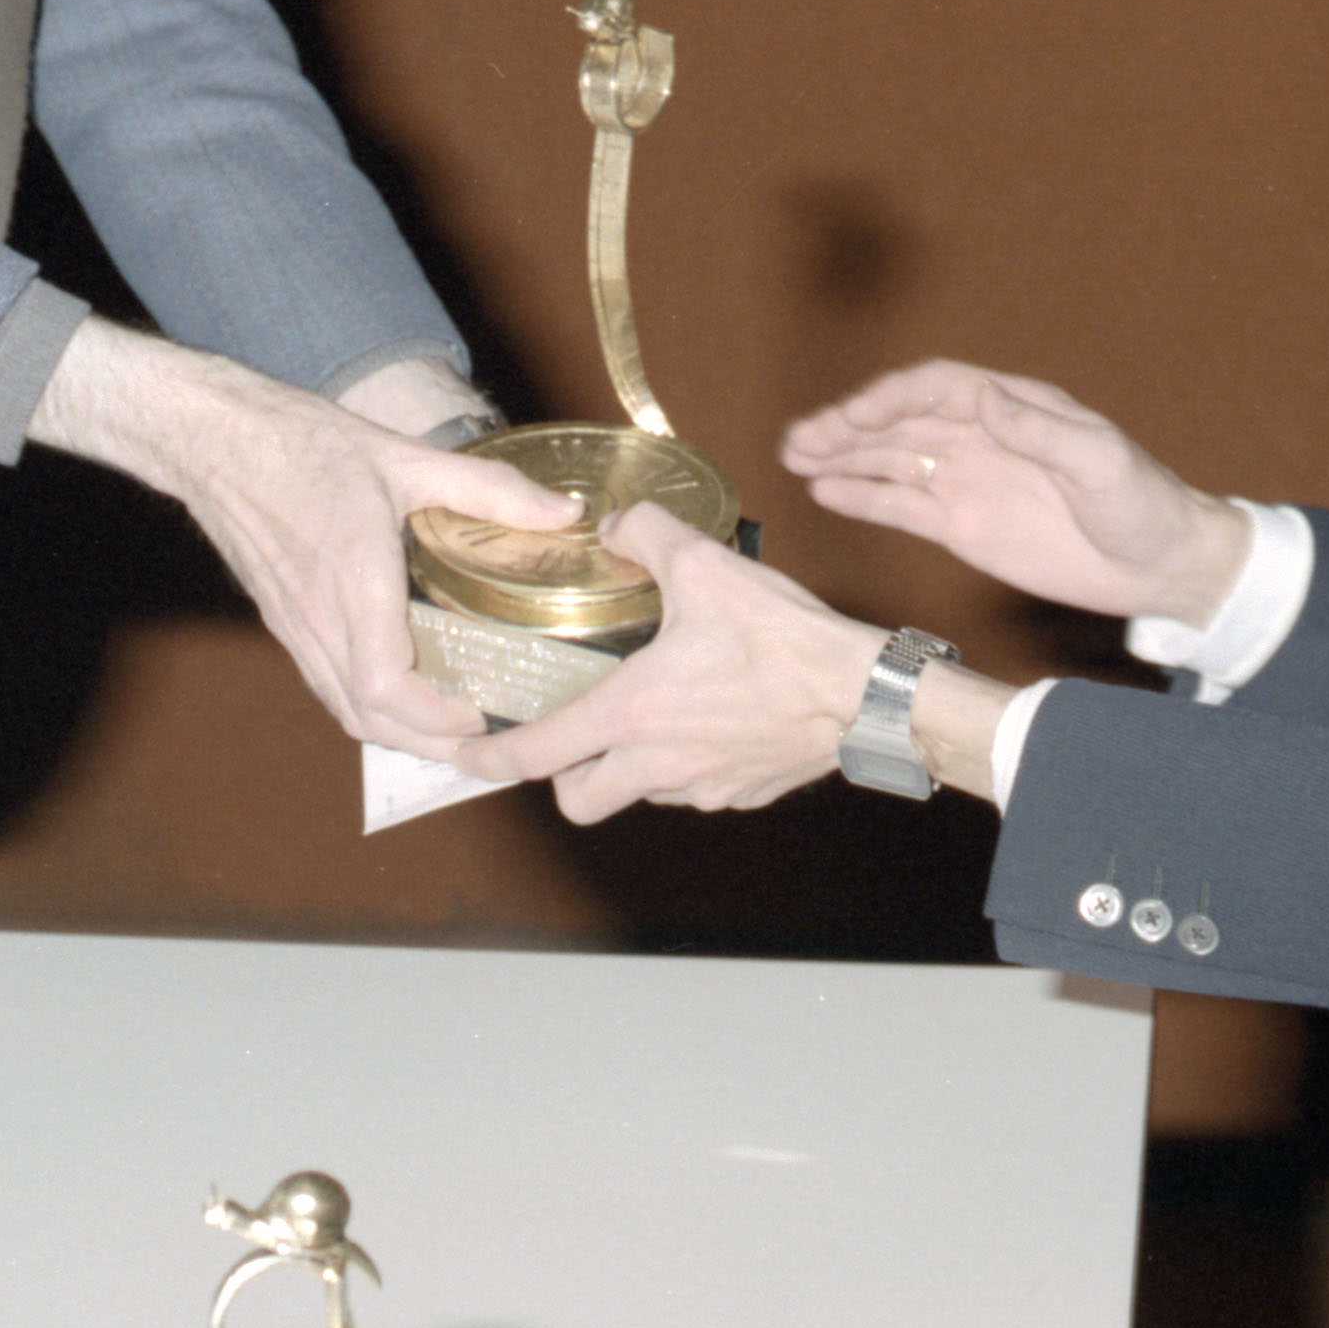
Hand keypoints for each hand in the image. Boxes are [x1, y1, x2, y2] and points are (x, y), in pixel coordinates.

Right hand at [30, 322, 568, 760]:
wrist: (212, 438)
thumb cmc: (302, 443)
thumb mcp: (405, 457)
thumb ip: (489, 489)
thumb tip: (565, 513)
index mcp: (353, 578)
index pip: (384, 684)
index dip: (435, 716)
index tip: (480, 715)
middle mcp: (318, 616)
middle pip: (367, 716)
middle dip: (428, 743)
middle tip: (482, 741)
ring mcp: (293, 624)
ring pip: (343, 707)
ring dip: (397, 731)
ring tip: (450, 728)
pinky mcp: (280, 619)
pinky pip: (325, 682)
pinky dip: (366, 705)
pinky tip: (400, 690)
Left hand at [483, 509, 893, 823]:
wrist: (863, 694)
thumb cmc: (783, 639)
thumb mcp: (705, 565)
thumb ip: (645, 535)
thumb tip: (615, 527)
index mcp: (631, 713)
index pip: (536, 754)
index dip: (488, 759)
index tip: (465, 757)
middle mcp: (656, 763)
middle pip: (578, 800)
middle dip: (563, 778)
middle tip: (570, 736)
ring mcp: (701, 786)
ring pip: (640, 793)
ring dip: (631, 766)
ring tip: (653, 714)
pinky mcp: (742, 793)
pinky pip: (695, 789)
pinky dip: (687, 764)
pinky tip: (710, 720)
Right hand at [782, 362, 1250, 627]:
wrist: (1159, 566)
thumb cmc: (1142, 504)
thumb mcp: (1101, 461)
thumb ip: (1041, 431)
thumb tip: (985, 398)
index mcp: (1013, 408)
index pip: (936, 389)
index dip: (890, 398)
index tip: (854, 416)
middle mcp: (981, 437)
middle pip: (901, 421)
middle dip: (847, 426)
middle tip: (797, 439)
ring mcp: (968, 481)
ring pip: (892, 460)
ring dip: (843, 456)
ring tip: (793, 459)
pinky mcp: (963, 526)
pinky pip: (904, 506)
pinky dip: (864, 498)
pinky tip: (826, 492)